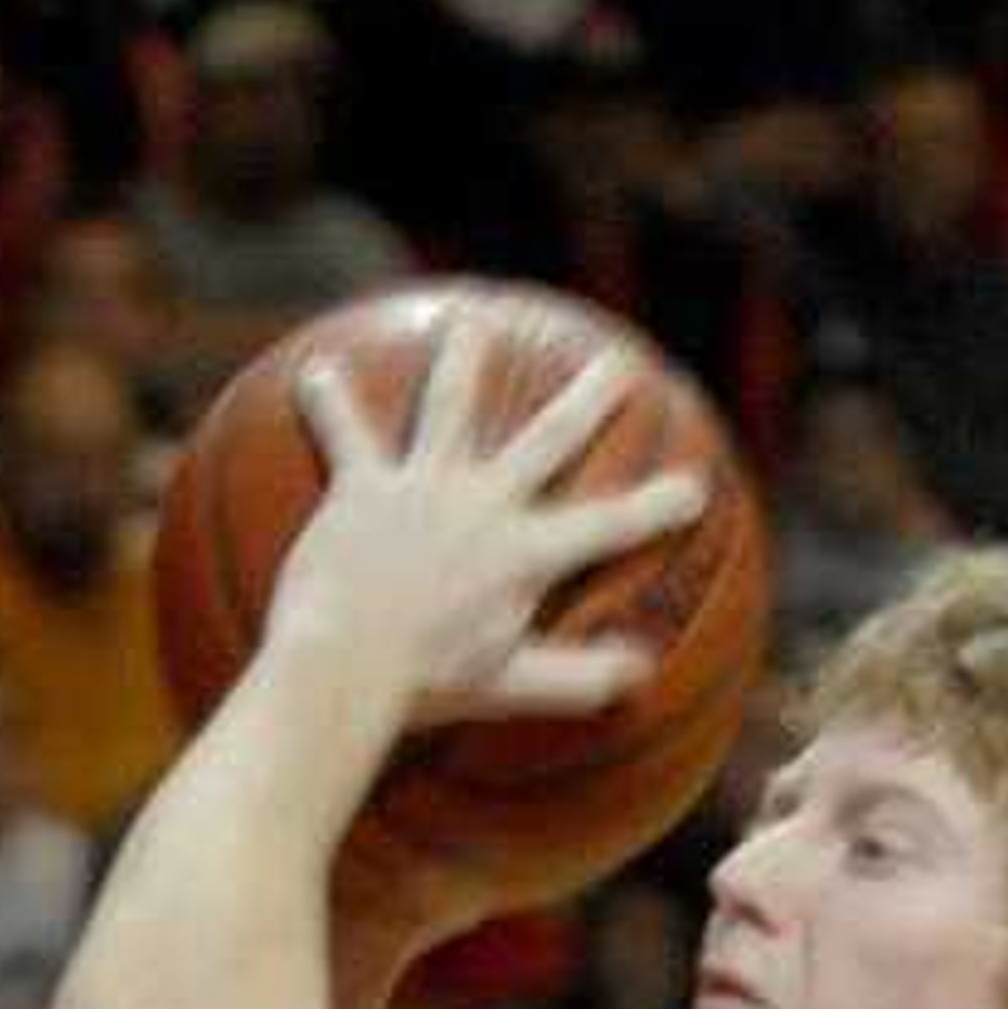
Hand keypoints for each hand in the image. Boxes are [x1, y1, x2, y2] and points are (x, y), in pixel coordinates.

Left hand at [270, 305, 706, 730]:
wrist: (344, 664)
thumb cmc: (425, 685)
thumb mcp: (509, 688)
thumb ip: (579, 678)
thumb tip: (641, 672)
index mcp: (524, 553)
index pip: (609, 526)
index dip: (656, 507)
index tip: (694, 487)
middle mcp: (482, 503)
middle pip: (550, 437)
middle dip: (591, 398)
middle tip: (620, 365)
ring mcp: (423, 486)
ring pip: (450, 404)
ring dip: (464, 357)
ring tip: (473, 320)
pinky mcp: (363, 485)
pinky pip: (346, 433)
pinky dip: (328, 404)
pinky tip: (313, 373)